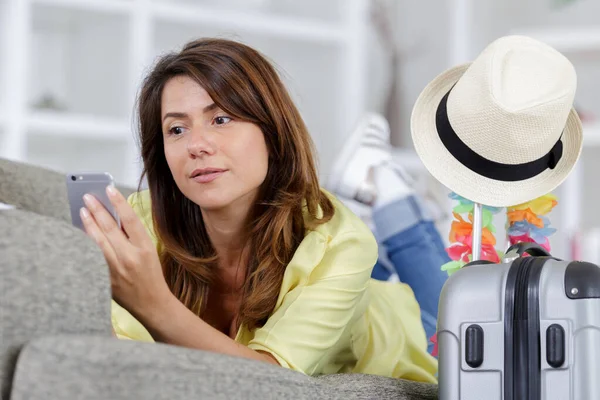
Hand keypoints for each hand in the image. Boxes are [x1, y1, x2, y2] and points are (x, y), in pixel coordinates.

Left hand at [80, 186, 171, 321]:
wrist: (152, 304)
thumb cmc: (152, 276)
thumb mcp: (150, 252)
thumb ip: (134, 236)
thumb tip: (117, 218)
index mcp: (145, 249)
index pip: (130, 220)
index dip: (119, 202)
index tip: (109, 189)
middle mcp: (129, 258)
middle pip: (110, 228)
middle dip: (97, 210)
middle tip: (88, 197)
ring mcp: (115, 269)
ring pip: (97, 241)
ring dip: (88, 224)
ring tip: (83, 211)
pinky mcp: (104, 279)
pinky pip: (92, 257)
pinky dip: (86, 243)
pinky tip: (81, 233)